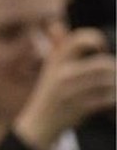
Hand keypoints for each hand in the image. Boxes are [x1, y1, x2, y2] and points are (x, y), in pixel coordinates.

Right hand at [14, 27, 116, 149]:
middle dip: (114, 70)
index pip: (80, 39)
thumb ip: (57, 46)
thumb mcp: (50, 68)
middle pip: (104, 64)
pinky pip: (109, 98)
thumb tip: (56, 25)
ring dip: (116, 85)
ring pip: (110, 81)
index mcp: (57, 60)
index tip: (101, 49)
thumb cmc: (50, 94)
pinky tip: (111, 101)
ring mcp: (72, 90)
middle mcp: (63, 73)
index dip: (97, 39)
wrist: (40, 124)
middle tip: (111, 75)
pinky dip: (114, 99)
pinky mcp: (80, 107)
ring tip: (112, 88)